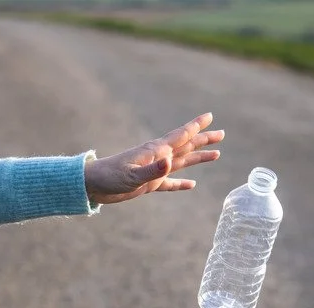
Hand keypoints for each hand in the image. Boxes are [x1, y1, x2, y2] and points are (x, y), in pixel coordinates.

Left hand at [84, 113, 224, 204]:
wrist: (92, 185)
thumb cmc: (109, 177)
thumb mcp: (131, 176)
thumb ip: (152, 170)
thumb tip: (171, 162)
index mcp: (155, 152)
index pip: (180, 136)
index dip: (195, 127)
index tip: (210, 116)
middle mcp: (157, 158)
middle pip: (186, 146)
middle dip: (203, 140)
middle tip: (221, 133)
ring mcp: (154, 171)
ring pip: (182, 163)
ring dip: (198, 158)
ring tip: (216, 154)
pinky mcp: (148, 184)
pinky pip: (170, 183)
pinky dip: (181, 184)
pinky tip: (192, 184)